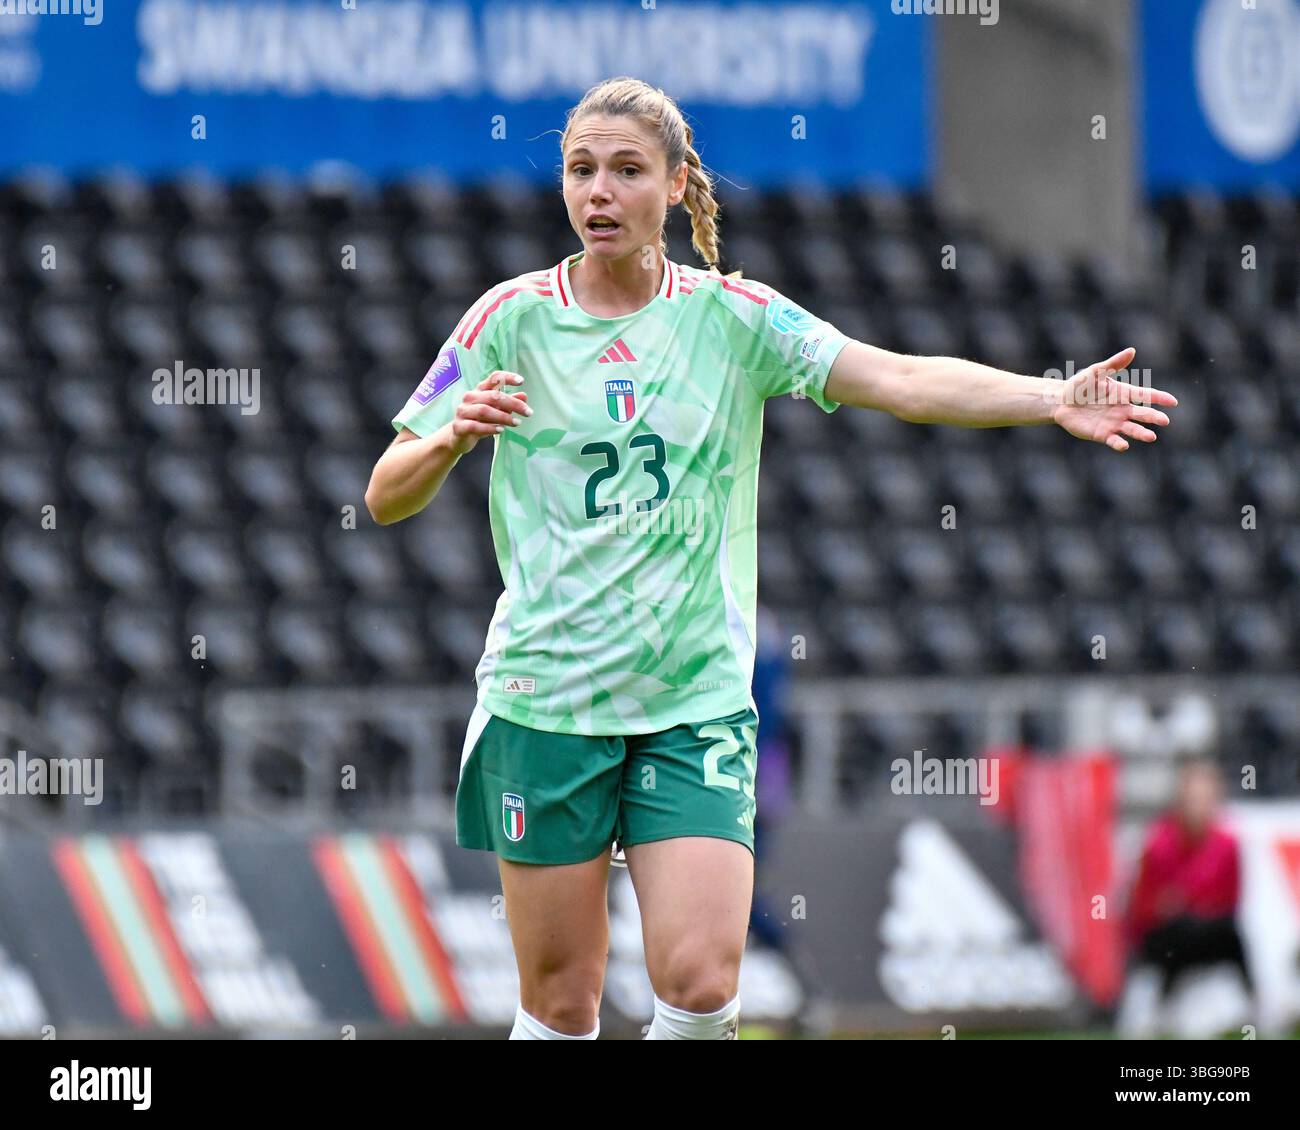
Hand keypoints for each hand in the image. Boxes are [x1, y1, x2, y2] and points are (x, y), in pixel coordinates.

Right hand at [450, 371, 530, 453]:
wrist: (459, 438)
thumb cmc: (480, 421)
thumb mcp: (496, 411)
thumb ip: (509, 403)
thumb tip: (524, 396)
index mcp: (480, 390)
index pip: (493, 378)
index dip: (507, 377)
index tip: (521, 381)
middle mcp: (470, 397)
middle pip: (493, 396)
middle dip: (512, 403)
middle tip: (528, 412)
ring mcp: (463, 411)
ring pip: (484, 410)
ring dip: (503, 417)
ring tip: (517, 422)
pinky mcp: (459, 426)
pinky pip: (475, 426)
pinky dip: (489, 428)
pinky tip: (501, 430)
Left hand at [1052, 348, 1177, 451]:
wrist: (1060, 402)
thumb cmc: (1079, 385)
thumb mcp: (1095, 372)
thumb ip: (1113, 364)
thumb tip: (1131, 350)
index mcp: (1124, 394)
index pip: (1146, 395)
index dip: (1159, 398)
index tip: (1173, 402)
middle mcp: (1122, 410)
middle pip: (1142, 414)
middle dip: (1154, 417)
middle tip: (1165, 421)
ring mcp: (1113, 423)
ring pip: (1132, 429)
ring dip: (1141, 433)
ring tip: (1151, 437)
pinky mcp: (1101, 434)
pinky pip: (1113, 440)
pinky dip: (1119, 443)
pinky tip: (1124, 446)